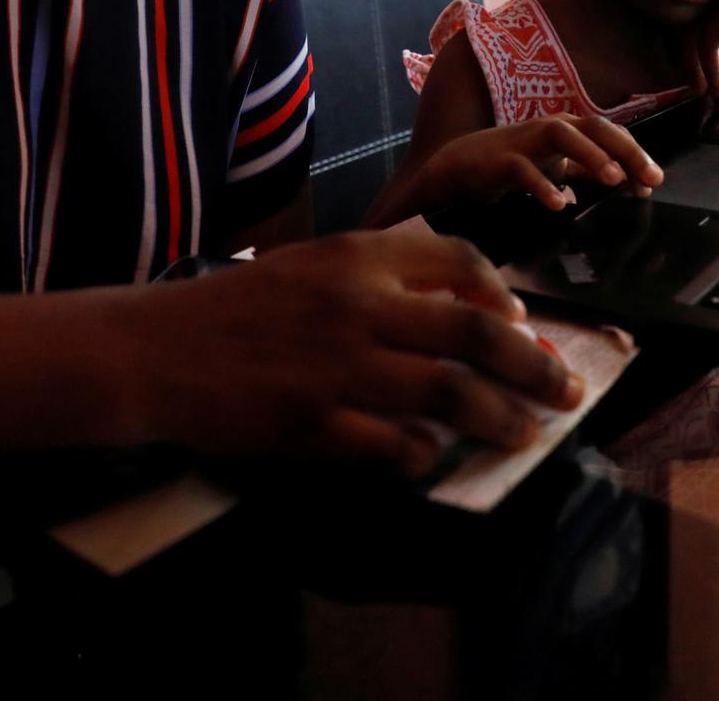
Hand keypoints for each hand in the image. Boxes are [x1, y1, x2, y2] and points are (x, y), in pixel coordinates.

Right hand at [131, 228, 584, 476]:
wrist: (152, 349)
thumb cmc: (231, 308)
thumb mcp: (306, 268)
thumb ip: (374, 277)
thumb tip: (455, 304)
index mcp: (354, 258)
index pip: (457, 263)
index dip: (504, 296)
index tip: (527, 324)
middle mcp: (356, 306)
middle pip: (473, 334)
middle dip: (532, 366)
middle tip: (567, 391)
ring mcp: (337, 368)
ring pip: (449, 394)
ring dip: (499, 418)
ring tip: (524, 434)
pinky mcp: (313, 424)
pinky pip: (394, 446)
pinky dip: (426, 456)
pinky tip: (436, 461)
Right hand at [413, 115, 664, 212]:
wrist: (459, 167)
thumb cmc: (513, 164)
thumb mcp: (557, 166)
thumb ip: (588, 171)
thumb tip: (629, 181)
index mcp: (568, 129)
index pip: (610, 134)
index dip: (635, 154)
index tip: (654, 181)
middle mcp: (550, 128)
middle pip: (595, 127)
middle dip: (625, 150)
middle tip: (649, 177)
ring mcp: (525, 141)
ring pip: (563, 136)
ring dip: (591, 155)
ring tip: (613, 178)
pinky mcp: (500, 159)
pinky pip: (523, 169)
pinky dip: (541, 185)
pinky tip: (558, 204)